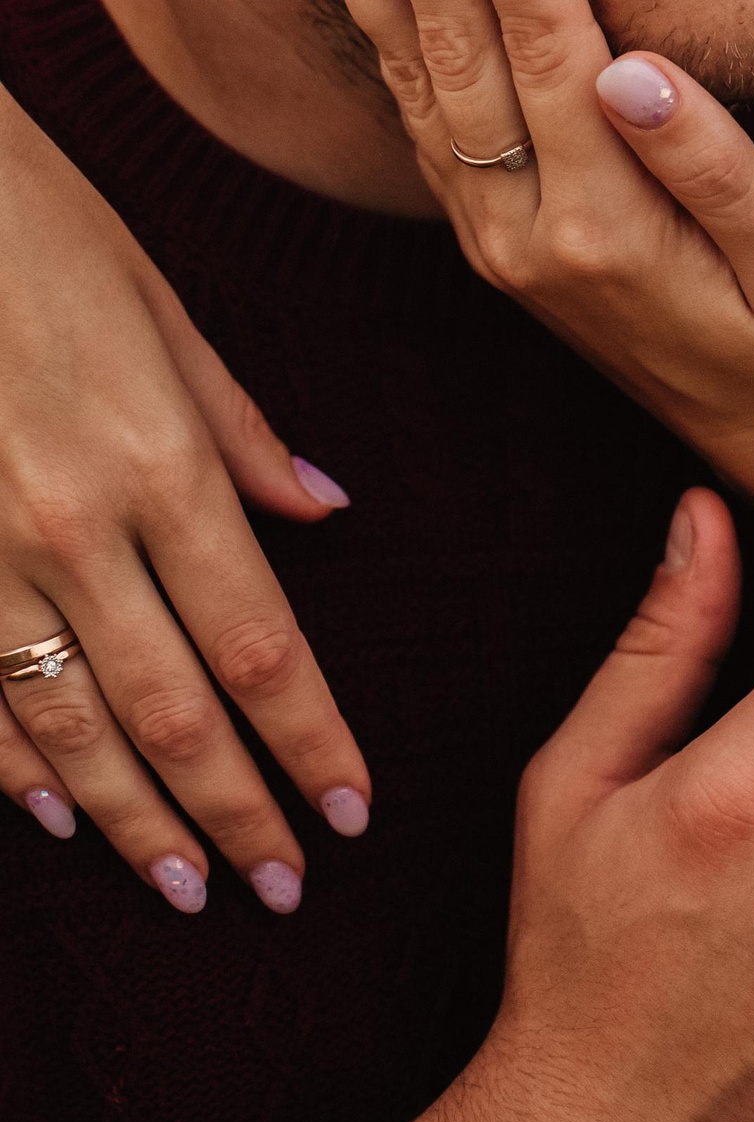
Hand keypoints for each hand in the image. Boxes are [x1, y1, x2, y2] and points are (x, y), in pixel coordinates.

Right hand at [0, 79, 370, 906]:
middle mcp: (75, 531)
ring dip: (136, 818)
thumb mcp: (164, 311)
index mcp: (160, 462)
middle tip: (284, 887)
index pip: (260, 641)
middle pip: (175, 708)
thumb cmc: (43, 234)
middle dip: (236, 810)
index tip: (351, 810)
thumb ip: (240, 429)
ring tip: (187, 887)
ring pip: (71, 728)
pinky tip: (60, 820)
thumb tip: (323, 508)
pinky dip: (17, 771)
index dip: (308, 740)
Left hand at [276, 0, 753, 562]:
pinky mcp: (496, 239)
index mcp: (604, 226)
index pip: (539, 45)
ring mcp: (498, 240)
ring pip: (418, 81)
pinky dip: (382, 33)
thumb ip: (713, 164)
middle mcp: (527, 234)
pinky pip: (424, 119)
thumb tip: (635, 68)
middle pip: (456, 50)